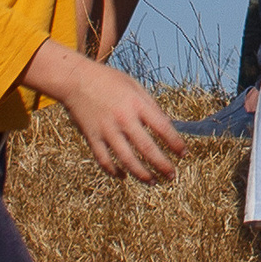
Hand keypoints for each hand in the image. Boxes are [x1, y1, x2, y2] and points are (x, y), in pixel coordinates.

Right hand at [25, 41, 185, 177]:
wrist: (76, 79)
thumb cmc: (109, 81)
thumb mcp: (134, 86)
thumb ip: (150, 106)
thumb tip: (167, 126)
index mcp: (137, 104)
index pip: (162, 127)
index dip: (175, 142)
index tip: (183, 154)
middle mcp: (123, 118)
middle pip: (146, 148)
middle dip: (162, 164)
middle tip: (172, 176)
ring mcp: (107, 130)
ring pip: (127, 159)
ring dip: (141, 174)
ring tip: (153, 181)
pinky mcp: (92, 138)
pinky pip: (105, 161)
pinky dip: (114, 171)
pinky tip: (123, 175)